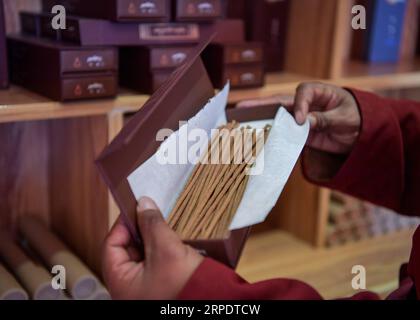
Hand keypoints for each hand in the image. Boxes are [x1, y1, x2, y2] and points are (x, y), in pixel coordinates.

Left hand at [102, 197, 202, 299]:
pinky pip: (153, 264)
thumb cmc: (185, 284)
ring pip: (141, 256)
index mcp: (121, 284)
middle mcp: (129, 289)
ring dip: (151, 240)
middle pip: (125, 250)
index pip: (110, 246)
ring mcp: (144, 289)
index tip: (135, 210)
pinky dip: (159, 251)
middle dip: (139, 232)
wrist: (213, 299)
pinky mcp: (158, 287)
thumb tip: (143, 204)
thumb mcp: (166, 248)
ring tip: (162, 229)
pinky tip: (170, 242)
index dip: (122, 225)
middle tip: (151, 217)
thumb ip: (152, 224)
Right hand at [237, 82, 360, 153]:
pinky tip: (259, 141)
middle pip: (280, 102)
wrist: (363, 132)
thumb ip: (324, 119)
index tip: (301, 120)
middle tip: (241, 107)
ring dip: (262, 121)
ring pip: (278, 118)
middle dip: (261, 105)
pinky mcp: (301, 133)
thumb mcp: (344, 117)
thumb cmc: (357, 116)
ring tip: (242, 124)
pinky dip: (273, 138)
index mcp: (317, 92)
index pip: (302, 93)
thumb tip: (303, 122)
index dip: (299, 105)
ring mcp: (300, 119)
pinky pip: (285, 135)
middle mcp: (304, 103)